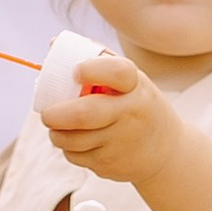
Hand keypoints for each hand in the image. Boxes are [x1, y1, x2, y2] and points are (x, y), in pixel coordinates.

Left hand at [39, 55, 176, 184]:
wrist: (165, 150)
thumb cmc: (136, 104)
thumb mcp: (131, 80)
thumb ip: (97, 60)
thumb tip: (53, 45)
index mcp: (135, 86)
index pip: (116, 72)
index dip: (92, 70)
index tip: (75, 72)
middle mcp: (131, 114)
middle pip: (84, 114)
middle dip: (55, 115)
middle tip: (46, 114)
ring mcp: (121, 143)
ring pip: (73, 140)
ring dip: (57, 134)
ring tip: (57, 128)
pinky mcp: (111, 165)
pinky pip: (76, 157)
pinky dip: (69, 149)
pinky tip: (78, 143)